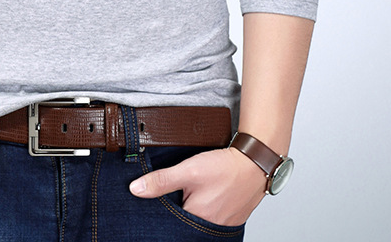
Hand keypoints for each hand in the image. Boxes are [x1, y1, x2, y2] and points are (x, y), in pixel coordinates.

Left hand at [129, 147, 266, 225]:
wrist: (255, 162)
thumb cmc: (224, 167)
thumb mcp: (188, 170)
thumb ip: (161, 180)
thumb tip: (135, 189)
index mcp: (197, 219)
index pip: (170, 222)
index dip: (163, 211)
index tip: (159, 201)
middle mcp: (210, 228)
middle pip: (184, 223)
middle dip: (178, 211)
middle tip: (180, 193)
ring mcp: (222, 225)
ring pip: (198, 220)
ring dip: (192, 209)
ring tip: (193, 193)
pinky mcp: (231, 219)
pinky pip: (212, 218)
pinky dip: (205, 208)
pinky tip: (206, 195)